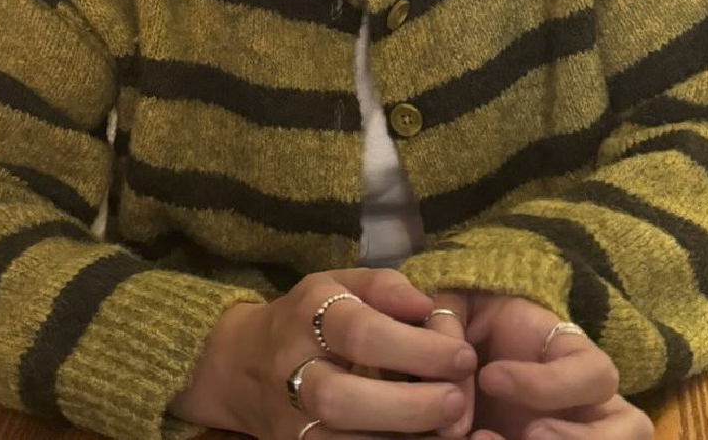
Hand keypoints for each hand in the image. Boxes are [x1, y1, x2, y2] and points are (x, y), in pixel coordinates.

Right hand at [170, 268, 477, 439]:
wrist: (244, 364)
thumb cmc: (311, 316)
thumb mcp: (342, 284)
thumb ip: (386, 288)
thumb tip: (428, 307)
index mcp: (308, 315)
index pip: (360, 333)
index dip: (416, 348)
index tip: (463, 355)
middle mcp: (291, 370)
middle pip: (340, 399)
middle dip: (407, 406)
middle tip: (456, 401)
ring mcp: (288, 422)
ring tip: (447, 432)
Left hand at [466, 293, 652, 439]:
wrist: (467, 360)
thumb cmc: (473, 327)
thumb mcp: (459, 309)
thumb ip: (450, 322)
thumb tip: (459, 365)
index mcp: (576, 356)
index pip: (594, 373)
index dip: (547, 384)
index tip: (490, 377)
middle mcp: (594, 404)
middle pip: (629, 430)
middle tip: (527, 434)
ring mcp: (585, 433)